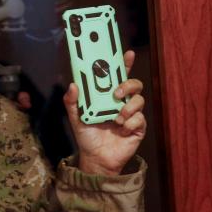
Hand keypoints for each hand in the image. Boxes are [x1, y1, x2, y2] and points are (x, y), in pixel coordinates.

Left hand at [65, 50, 145, 175]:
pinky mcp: (138, 128)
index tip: (127, 53)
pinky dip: (130, 124)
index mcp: (107, 96)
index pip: (118, 76)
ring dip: (128, 108)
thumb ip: (71, 101)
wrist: (96, 158)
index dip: (124, 63)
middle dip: (128, 85)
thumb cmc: (87, 134)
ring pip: (140, 101)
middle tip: (116, 93)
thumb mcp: (75, 117)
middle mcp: (122, 102)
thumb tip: (73, 85)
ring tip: (116, 118)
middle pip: (134, 85)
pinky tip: (121, 130)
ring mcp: (131, 114)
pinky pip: (140, 120)